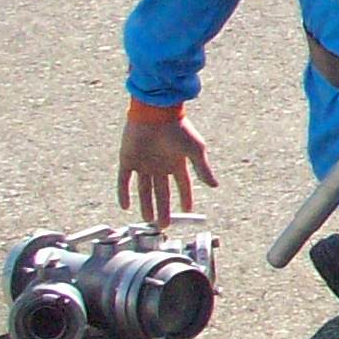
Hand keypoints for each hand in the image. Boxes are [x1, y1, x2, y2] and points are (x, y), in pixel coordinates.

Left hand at [118, 109, 215, 226]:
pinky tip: (125, 206)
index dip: (185, 198)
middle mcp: (160, 165)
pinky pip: (124, 181)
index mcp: (177, 162)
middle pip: (162, 192)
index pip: (182, 185)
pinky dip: (123, 193)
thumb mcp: (195, 150)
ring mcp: (143, 164)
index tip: (186, 211)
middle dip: (163, 209)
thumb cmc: (178, 129)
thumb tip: (215, 186)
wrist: (155, 113)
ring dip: (145, 205)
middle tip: (164, 225)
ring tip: (147, 220)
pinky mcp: (127, 161)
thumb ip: (203, 169)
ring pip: (144, 189)